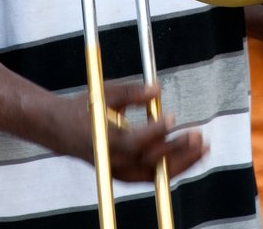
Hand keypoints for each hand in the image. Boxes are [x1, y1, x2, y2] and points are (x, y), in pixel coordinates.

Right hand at [52, 80, 207, 181]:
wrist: (60, 129)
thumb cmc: (85, 107)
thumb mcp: (107, 93)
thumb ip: (133, 92)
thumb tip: (158, 88)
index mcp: (107, 142)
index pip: (136, 142)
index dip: (155, 132)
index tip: (171, 116)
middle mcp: (114, 162)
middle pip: (150, 163)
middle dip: (177, 150)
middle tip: (198, 135)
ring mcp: (119, 172)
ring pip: (155, 174)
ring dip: (181, 162)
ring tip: (202, 148)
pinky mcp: (124, 174)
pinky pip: (151, 174)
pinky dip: (170, 167)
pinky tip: (188, 155)